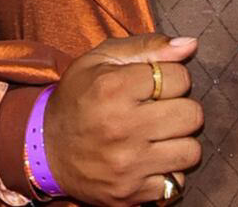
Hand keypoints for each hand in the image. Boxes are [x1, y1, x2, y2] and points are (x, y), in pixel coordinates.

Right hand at [43, 32, 202, 205]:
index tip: (154, 85)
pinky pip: (177, 182)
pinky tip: (150, 159)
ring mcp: (127, 164)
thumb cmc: (79, 96)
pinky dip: (168, 171)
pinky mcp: (130, 192)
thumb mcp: (102, 59)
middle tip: (160, 110)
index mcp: (114, 88)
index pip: (180, 77)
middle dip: (181, 108)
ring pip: (191, 151)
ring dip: (179, 141)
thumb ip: (147, 46)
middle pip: (192, 115)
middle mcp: (121, 127)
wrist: (45, 148)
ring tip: (159, 135)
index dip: (172, 77)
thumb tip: (191, 45)